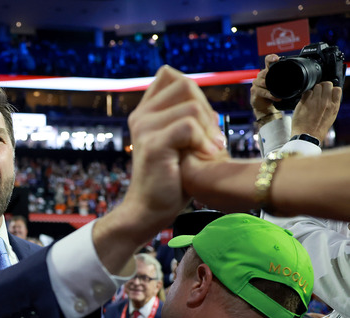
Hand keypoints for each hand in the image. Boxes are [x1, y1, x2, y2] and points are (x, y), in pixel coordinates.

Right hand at [124, 66, 224, 235]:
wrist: (150, 209)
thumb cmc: (171, 178)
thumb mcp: (180, 142)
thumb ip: (187, 119)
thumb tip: (208, 105)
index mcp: (145, 112)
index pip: (169, 76)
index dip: (193, 92)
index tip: (200, 121)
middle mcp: (141, 116)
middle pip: (185, 85)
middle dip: (205, 109)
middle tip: (210, 137)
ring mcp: (144, 128)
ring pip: (191, 107)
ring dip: (208, 129)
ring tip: (210, 150)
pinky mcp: (153, 144)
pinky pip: (188, 126)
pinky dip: (203, 141)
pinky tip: (207, 156)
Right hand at [250, 54, 281, 119]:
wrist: (264, 105)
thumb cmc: (274, 93)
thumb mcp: (281, 84)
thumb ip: (287, 80)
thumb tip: (306, 80)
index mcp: (268, 70)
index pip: (268, 60)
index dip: (271, 58)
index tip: (276, 59)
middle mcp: (261, 75)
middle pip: (265, 72)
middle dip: (272, 77)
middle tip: (281, 83)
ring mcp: (256, 83)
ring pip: (264, 83)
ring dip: (272, 88)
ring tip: (280, 92)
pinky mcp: (254, 91)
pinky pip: (263, 92)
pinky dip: (271, 95)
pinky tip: (277, 98)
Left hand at [291, 81, 341, 141]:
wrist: (306, 135)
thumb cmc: (318, 128)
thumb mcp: (331, 116)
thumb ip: (331, 105)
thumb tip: (330, 96)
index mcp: (334, 106)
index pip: (337, 89)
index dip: (331, 89)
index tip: (327, 92)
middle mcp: (326, 102)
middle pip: (327, 84)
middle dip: (323, 86)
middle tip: (319, 92)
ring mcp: (314, 101)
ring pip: (317, 86)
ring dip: (314, 90)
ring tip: (312, 97)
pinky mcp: (304, 102)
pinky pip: (306, 92)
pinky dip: (306, 94)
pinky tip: (305, 101)